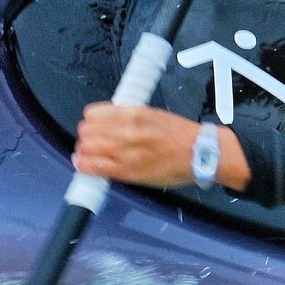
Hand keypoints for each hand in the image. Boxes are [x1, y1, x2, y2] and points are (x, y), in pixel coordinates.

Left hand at [72, 103, 250, 191]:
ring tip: (84, 153)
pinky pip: (96, 168)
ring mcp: (126, 152)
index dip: (90, 120)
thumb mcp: (154, 114)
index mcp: (134, 113)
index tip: (92, 124)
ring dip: (83, 151)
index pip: (94, 114)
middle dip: (86, 136)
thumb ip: (130, 117)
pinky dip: (85, 166)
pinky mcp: (128, 171)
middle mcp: (127, 131)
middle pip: (88, 131)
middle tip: (89, 140)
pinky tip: (82, 164)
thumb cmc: (182, 135)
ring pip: (88, 148)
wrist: (201, 153)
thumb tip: (110, 121)